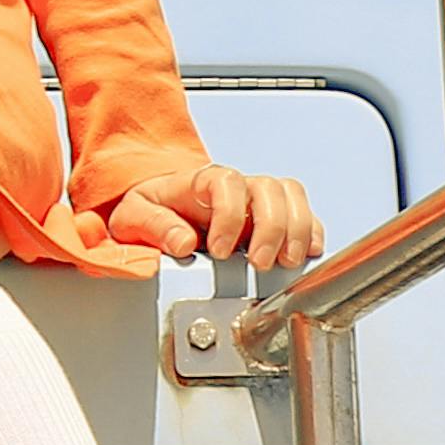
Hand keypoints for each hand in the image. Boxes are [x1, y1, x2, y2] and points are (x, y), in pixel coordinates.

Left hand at [93, 160, 324, 269]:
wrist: (157, 212)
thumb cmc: (148, 212)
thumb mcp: (133, 217)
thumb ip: (153, 225)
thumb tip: (181, 241)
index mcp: (199, 181)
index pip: (226, 182)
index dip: (229, 215)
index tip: (220, 251)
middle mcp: (234, 186)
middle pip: (268, 188)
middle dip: (271, 227)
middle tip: (258, 263)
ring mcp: (256, 200)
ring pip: (290, 196)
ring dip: (296, 229)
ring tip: (286, 261)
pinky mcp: (272, 216)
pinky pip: (303, 212)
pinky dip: (311, 231)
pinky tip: (307, 252)